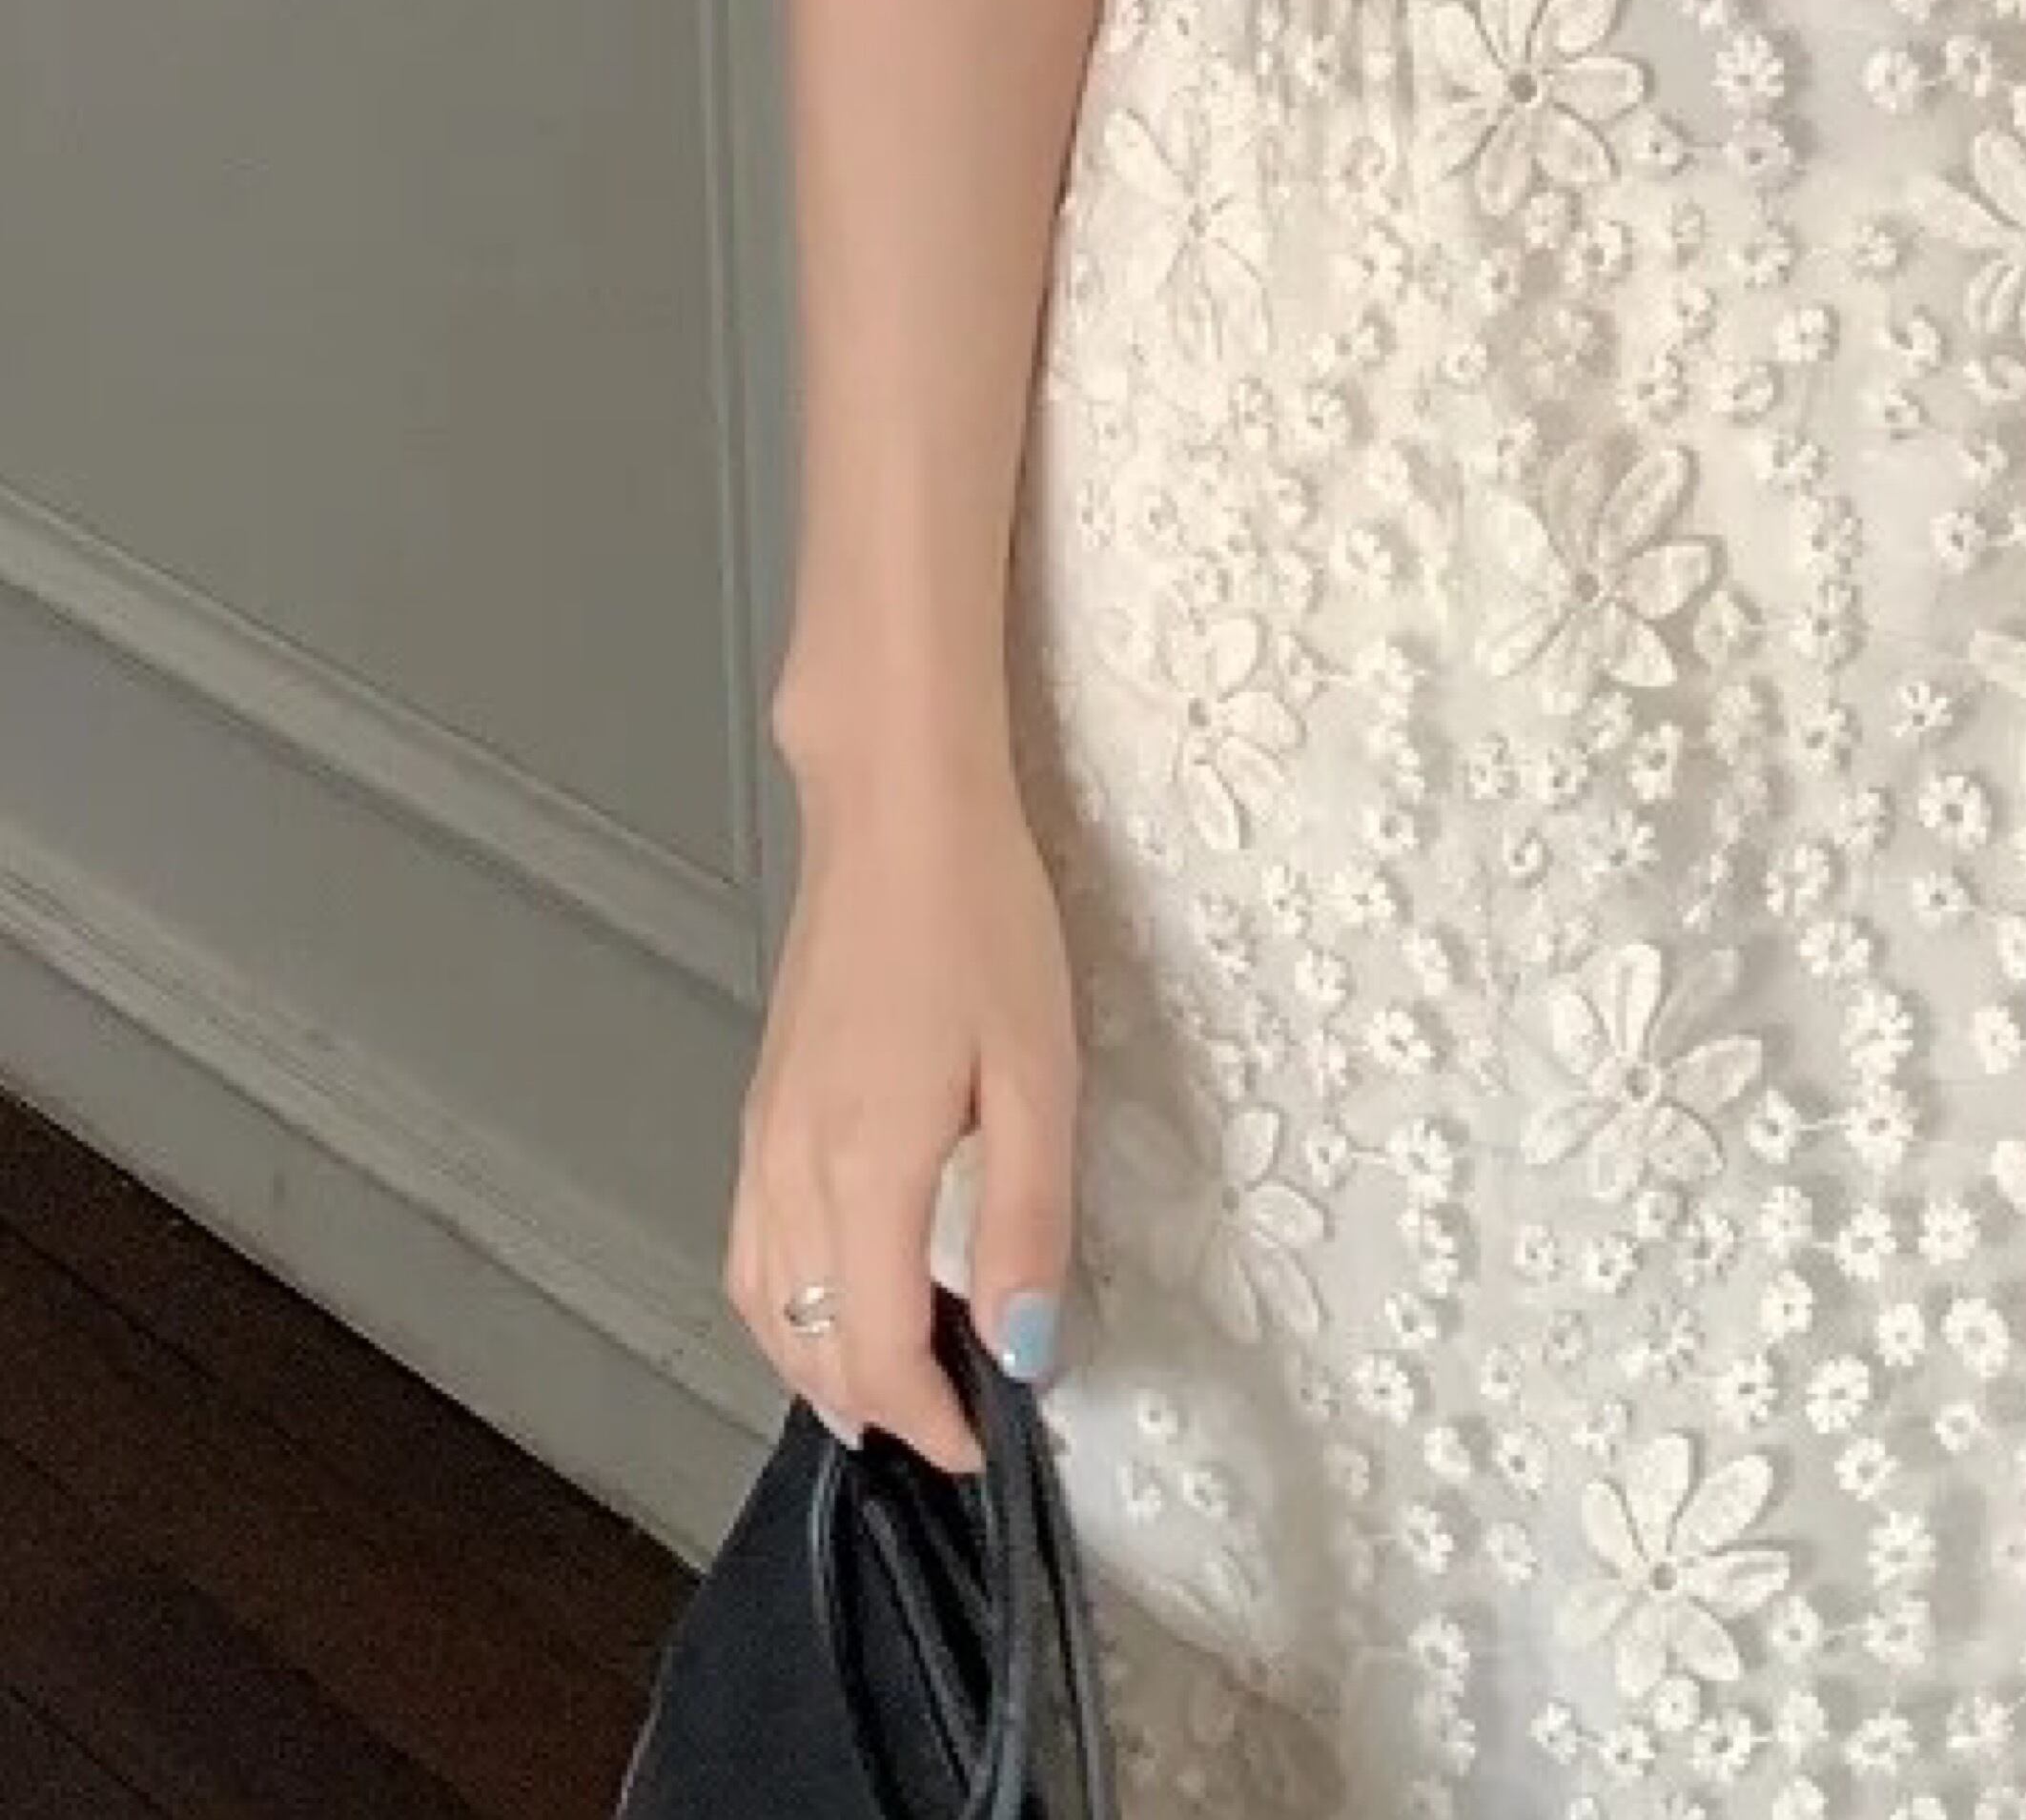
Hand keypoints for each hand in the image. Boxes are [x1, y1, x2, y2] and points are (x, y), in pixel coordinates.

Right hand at [728, 744, 1079, 1470]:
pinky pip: (751, 1240)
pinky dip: (782, 1301)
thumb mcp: (1040, 1072)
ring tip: (892, 1390)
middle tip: (947, 1434)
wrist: (896, 810)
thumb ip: (1026, 1219)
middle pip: (802, 1341)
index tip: (986, 1450)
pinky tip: (837, 1289)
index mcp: (864, 1167)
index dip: (927, 1420)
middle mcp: (792, 1165)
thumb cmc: (981, 922)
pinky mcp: (764, 1100)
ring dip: (814, 1365)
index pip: (872, 1349)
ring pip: (760, 1297)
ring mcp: (764, 1132)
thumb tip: (1023, 1348)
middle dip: (870, 1407)